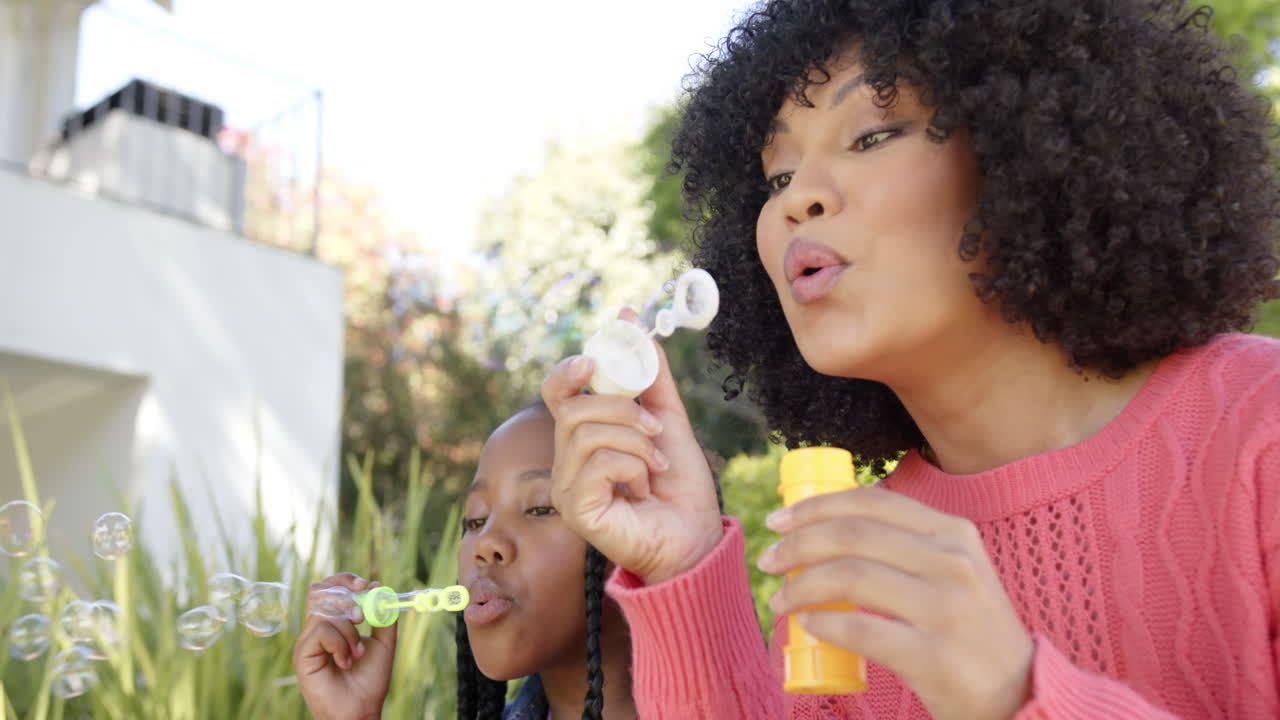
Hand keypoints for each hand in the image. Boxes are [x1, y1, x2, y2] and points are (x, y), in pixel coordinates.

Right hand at [293, 573, 396, 719]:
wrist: (361, 710)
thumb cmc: (370, 681)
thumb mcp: (383, 642)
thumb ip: (383, 616)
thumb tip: (379, 586)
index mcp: (333, 624)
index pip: (330, 588)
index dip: (346, 580)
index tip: (366, 584)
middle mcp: (316, 629)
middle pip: (320, 592)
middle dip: (345, 596)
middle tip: (362, 616)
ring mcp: (307, 641)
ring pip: (325, 612)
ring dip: (349, 630)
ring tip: (358, 653)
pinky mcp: (302, 654)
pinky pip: (322, 631)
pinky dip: (341, 644)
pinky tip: (346, 662)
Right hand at [541, 315, 722, 583]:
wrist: (695, 535)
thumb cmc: (679, 484)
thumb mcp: (667, 416)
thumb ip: (649, 373)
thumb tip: (630, 319)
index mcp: (583, 435)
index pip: (557, 391)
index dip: (571, 368)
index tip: (597, 359)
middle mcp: (566, 459)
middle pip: (573, 406)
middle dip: (623, 409)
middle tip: (655, 430)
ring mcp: (566, 486)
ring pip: (586, 432)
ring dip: (635, 440)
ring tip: (656, 464)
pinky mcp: (575, 509)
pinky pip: (596, 463)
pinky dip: (631, 466)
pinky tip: (643, 487)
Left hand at [759, 487, 1032, 719]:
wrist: (1019, 695)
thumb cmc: (970, 632)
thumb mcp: (953, 572)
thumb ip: (906, 545)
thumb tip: (827, 525)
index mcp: (953, 533)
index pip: (870, 502)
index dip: (815, 506)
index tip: (779, 519)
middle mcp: (954, 563)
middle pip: (852, 536)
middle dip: (797, 545)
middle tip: (769, 561)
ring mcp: (948, 609)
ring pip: (850, 577)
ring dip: (800, 586)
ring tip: (781, 599)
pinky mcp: (936, 657)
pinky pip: (860, 630)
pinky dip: (822, 624)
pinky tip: (808, 625)